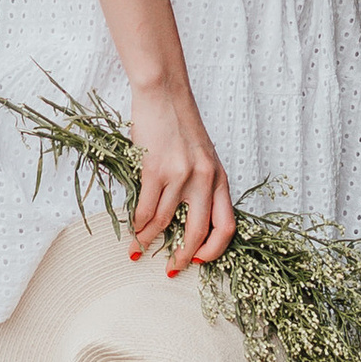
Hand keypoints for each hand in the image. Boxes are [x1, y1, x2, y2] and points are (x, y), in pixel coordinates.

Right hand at [128, 73, 235, 270]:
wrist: (164, 93)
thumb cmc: (180, 124)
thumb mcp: (202, 156)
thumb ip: (200, 184)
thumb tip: (184, 220)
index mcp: (219, 177)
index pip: (227, 225)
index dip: (215, 249)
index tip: (201, 259)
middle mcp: (205, 179)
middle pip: (198, 232)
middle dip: (183, 256)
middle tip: (171, 268)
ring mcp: (180, 175)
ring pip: (164, 222)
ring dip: (149, 240)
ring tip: (138, 249)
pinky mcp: (156, 169)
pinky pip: (146, 208)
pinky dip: (137, 224)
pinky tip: (133, 230)